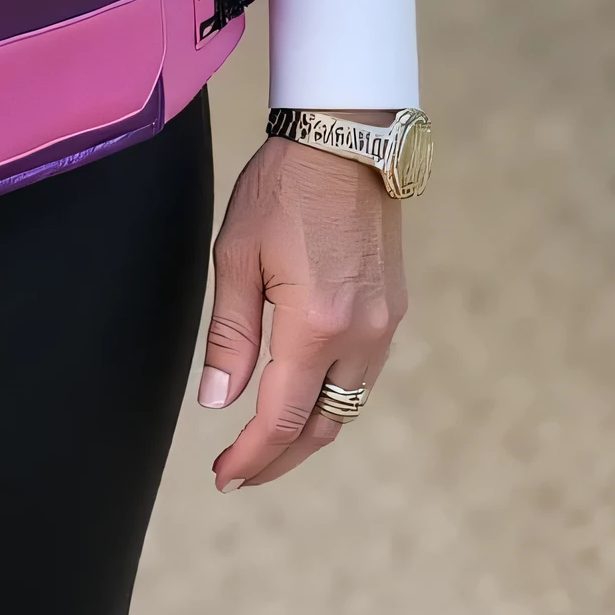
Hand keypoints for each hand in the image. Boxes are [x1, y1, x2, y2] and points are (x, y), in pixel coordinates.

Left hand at [196, 121, 406, 490]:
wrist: (349, 138)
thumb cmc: (283, 187)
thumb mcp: (236, 255)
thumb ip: (230, 335)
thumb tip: (219, 404)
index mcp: (318, 324)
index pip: (281, 417)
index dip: (251, 456)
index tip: (223, 477)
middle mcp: (363, 334)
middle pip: (322, 425)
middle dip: (279, 458)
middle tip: (240, 473)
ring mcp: (386, 323)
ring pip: (347, 404)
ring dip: (308, 432)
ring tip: (265, 444)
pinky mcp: (395, 308)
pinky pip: (363, 374)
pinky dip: (331, 398)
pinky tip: (302, 396)